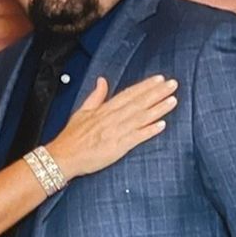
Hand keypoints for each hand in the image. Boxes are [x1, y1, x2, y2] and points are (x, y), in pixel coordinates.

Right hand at [47, 75, 177, 180]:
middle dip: (157, 93)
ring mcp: (116, 132)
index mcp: (104, 110)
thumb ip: (96, 96)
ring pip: (140, 117)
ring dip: (158, 109)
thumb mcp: (82, 111)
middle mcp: (112, 119)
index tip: (159, 80)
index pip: (128, 94)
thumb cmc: (71, 137)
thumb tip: (103, 80)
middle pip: (138, 103)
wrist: (63, 157)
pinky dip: (148, 131)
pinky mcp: (117, 147)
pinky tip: (161, 125)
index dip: (145, 86)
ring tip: (172, 100)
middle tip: (173, 85)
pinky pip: (136, 137)